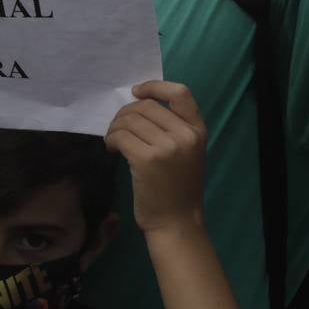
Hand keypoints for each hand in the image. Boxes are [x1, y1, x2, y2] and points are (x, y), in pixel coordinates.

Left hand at [105, 81, 207, 235]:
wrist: (176, 221)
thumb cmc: (178, 187)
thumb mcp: (187, 152)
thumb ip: (173, 127)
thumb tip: (139, 103)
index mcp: (198, 130)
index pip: (180, 93)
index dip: (155, 86)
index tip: (137, 92)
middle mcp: (185, 135)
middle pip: (146, 106)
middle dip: (125, 113)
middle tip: (118, 128)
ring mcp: (167, 147)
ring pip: (129, 120)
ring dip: (115, 127)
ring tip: (113, 140)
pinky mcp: (147, 160)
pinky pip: (120, 136)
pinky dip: (111, 139)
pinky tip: (112, 149)